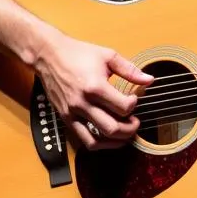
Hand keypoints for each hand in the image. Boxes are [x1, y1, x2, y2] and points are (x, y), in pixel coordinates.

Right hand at [34, 30, 153, 149]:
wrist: (47, 55)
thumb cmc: (77, 53)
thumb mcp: (107, 56)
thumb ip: (129, 70)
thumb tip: (149, 80)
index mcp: (95, 87)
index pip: (123, 107)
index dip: (134, 104)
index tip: (134, 98)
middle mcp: (83, 103)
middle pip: (113, 128)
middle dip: (130, 129)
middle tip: (135, 122)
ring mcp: (72, 113)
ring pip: (98, 140)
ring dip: (115, 141)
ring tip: (125, 133)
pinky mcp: (65, 118)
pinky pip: (83, 140)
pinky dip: (98, 143)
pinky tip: (107, 137)